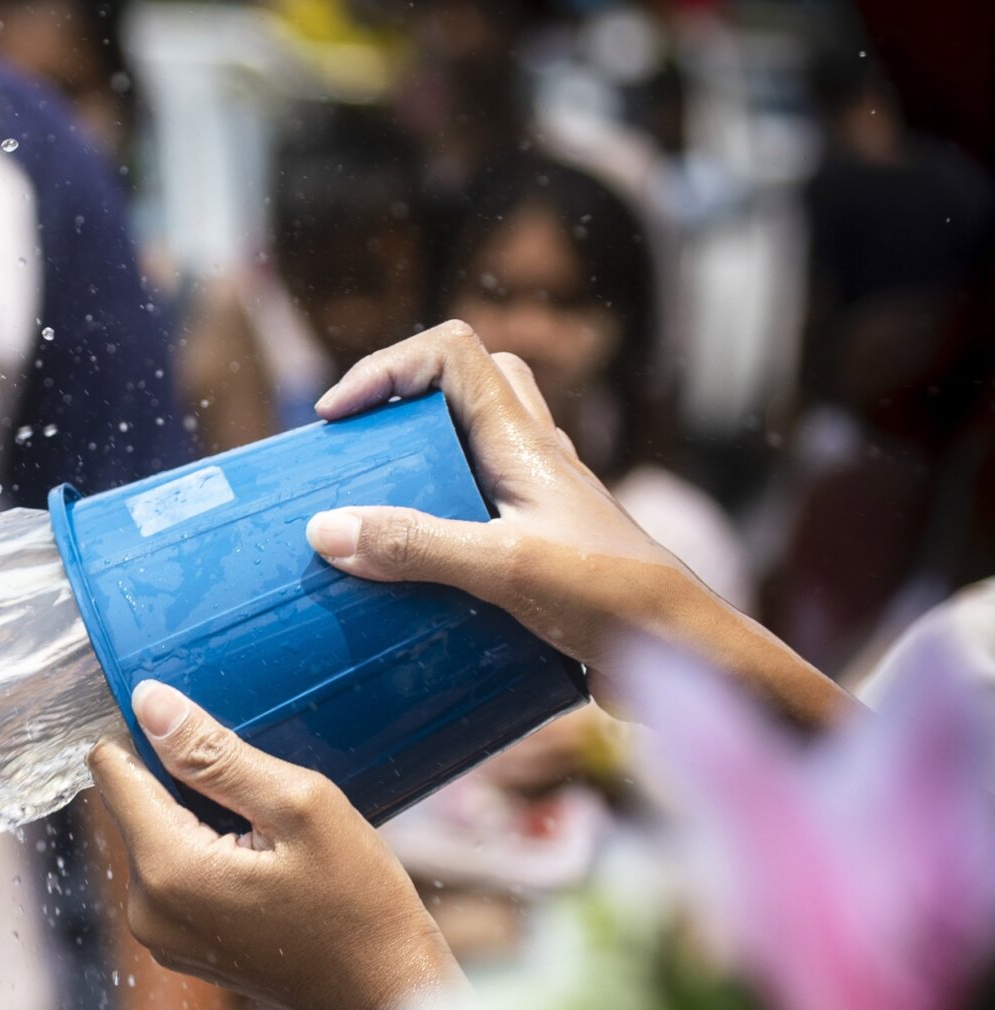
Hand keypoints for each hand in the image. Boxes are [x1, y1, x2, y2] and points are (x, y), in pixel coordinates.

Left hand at [87, 682, 459, 1009]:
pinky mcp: (180, 947)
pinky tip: (261, 856)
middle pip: (132, 804)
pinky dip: (205, 851)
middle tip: (256, 782)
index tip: (199, 724)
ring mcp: (159, 934)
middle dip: (181, 778)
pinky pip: (173, 874)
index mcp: (166, 869)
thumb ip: (214, 754)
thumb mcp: (299, 807)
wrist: (387, 995)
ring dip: (197, 814)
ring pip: (154, 836)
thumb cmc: (360, 905)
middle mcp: (145, 908)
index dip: (144, 732)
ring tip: (266, 823)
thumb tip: (148, 702)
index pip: (110, 769)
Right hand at [308, 322, 849, 727]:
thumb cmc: (613, 599)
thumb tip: (324, 530)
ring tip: (366, 515)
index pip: (454, 353)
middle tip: (355, 452)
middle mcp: (532, 461)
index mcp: (525, 442)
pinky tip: (404, 579)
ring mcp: (536, 505)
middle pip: (464, 387)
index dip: (387, 368)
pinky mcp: (536, 551)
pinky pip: (473, 515)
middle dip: (399, 404)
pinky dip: (432, 528)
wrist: (684, 656)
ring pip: (469, 450)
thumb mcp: (504, 567)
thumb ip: (416, 545)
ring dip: (415, 467)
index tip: (337, 417)